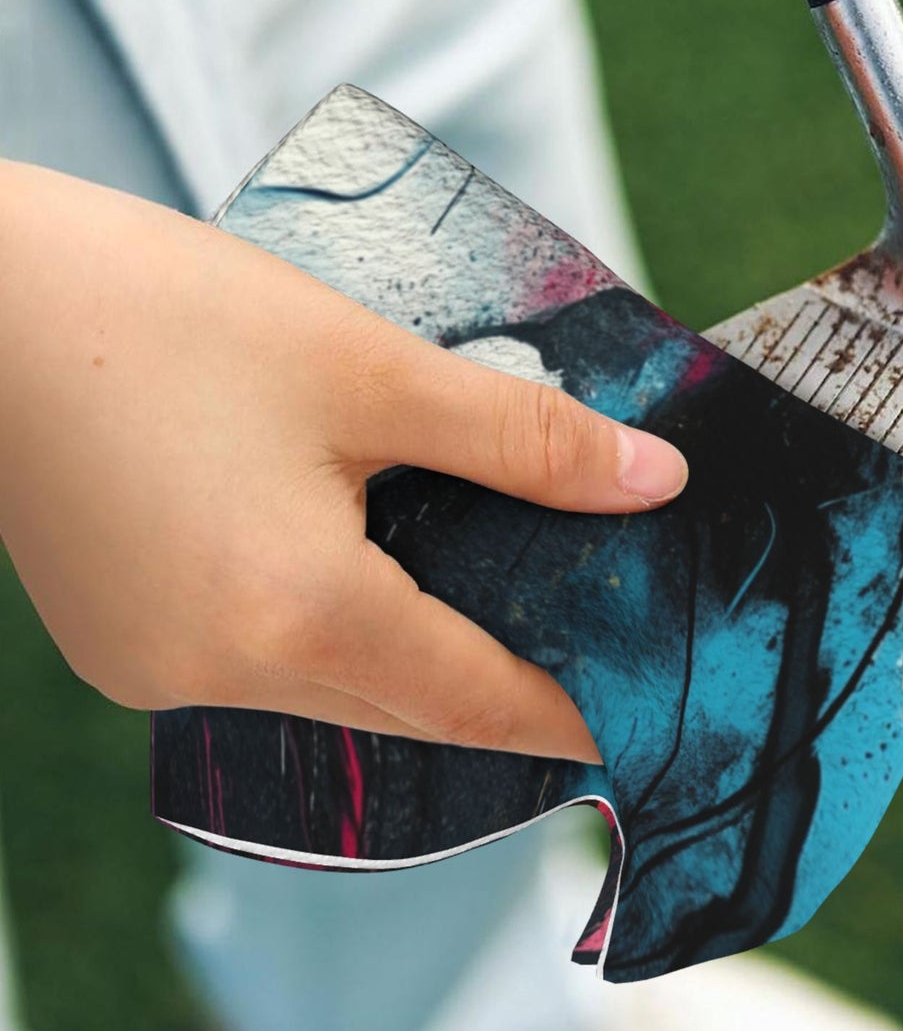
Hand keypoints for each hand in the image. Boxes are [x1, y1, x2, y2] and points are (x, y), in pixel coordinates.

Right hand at [0, 161, 688, 763]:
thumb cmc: (165, 313)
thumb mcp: (372, 367)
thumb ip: (524, 437)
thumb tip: (655, 481)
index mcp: (294, 613)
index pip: (474, 703)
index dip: (566, 713)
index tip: (632, 717)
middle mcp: (218, 671)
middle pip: (407, 712)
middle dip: (498, 696)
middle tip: (583, 655)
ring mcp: (153, 668)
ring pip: (333, 697)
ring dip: (414, 669)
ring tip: (493, 609)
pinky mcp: (118, 641)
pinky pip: (259, 671)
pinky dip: (331, 643)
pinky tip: (366, 580)